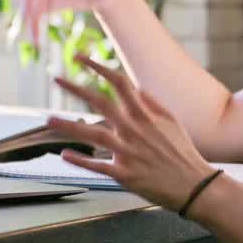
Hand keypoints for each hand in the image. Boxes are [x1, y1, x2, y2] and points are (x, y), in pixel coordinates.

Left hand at [46, 54, 216, 212]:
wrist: (194, 185)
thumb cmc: (183, 153)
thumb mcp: (171, 121)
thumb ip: (151, 103)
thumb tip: (136, 87)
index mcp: (144, 114)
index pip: (118, 82)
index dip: (97, 67)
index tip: (80, 57)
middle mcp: (133, 129)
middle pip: (99, 102)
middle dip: (76, 88)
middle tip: (56, 78)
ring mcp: (127, 151)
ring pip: (92, 134)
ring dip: (68, 126)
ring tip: (48, 120)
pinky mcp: (124, 174)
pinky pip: (97, 166)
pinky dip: (80, 161)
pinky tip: (64, 155)